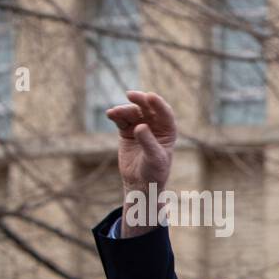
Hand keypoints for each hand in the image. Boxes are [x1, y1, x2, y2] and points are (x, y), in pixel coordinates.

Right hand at [107, 91, 177, 233]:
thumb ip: (148, 142)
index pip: (165, 114)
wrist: (140, 183)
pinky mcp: (127, 131)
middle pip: (148, 108)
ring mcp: (140, 127)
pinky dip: (116, 115)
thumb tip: (140, 126)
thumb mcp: (154, 158)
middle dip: (140, 100)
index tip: (150, 96)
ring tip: (115, 113)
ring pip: (133, 112)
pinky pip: (121, 119)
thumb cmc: (153, 172)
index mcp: (168, 131)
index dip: (158, 104)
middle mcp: (155, 126)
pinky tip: (110, 114)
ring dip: (124, 109)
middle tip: (130, 95)